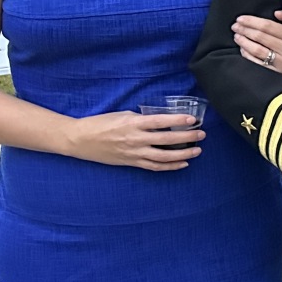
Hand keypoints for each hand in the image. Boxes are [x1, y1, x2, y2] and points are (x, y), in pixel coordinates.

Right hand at [66, 111, 203, 170]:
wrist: (80, 139)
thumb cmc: (101, 123)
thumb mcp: (123, 115)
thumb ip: (143, 119)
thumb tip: (162, 120)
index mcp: (133, 123)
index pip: (160, 121)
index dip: (178, 120)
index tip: (193, 119)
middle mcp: (135, 139)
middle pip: (167, 140)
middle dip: (187, 137)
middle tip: (201, 134)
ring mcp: (134, 153)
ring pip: (164, 157)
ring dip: (183, 154)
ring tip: (197, 150)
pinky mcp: (132, 163)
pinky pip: (154, 167)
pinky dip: (170, 166)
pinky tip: (183, 163)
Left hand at [232, 8, 281, 74]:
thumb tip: (277, 13)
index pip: (268, 26)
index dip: (252, 21)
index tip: (240, 18)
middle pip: (260, 37)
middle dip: (245, 30)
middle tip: (235, 26)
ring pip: (257, 50)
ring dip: (244, 42)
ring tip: (237, 36)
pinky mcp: (276, 73)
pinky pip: (257, 63)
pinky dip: (247, 55)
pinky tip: (242, 49)